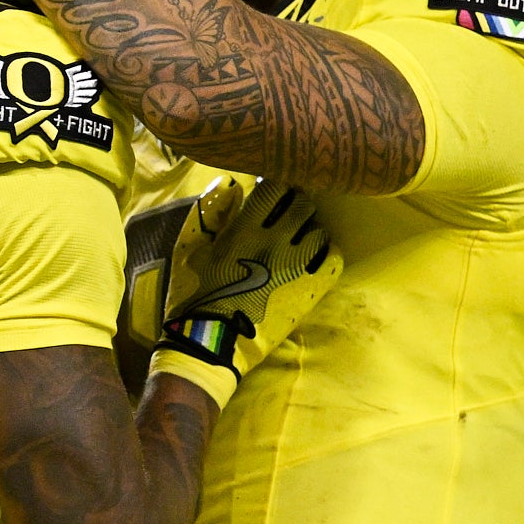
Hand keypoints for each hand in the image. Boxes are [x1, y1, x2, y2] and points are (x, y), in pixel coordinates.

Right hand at [149, 178, 341, 403]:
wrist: (211, 341)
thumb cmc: (195, 293)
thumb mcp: (190, 247)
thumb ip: (211, 210)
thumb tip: (230, 181)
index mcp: (245, 229)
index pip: (276, 187)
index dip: (277, 184)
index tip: (273, 191)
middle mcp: (275, 243)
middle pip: (303, 204)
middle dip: (297, 203)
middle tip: (289, 212)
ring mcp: (296, 267)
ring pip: (319, 230)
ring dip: (311, 229)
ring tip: (300, 238)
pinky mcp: (309, 290)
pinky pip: (333, 259)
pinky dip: (328, 252)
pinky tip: (316, 256)